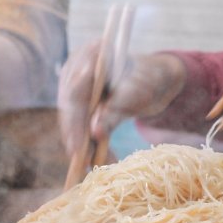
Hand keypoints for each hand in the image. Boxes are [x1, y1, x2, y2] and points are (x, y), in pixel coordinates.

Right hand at [57, 42, 185, 156]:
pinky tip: (95, 161)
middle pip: (69, 109)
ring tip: (91, 167)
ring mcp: (75, 87)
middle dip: (75, 138)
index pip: (75, 92)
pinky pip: (79, 126)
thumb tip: (94, 133)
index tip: (77, 146)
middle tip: (82, 162)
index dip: (74, 122)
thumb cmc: (148, 78)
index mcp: (89, 56)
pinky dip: (88, 144)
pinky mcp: (80, 104)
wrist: (153, 79)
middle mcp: (76, 70)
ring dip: (82, 146)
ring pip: (72, 121)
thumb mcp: (136, 93)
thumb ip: (115, 110)